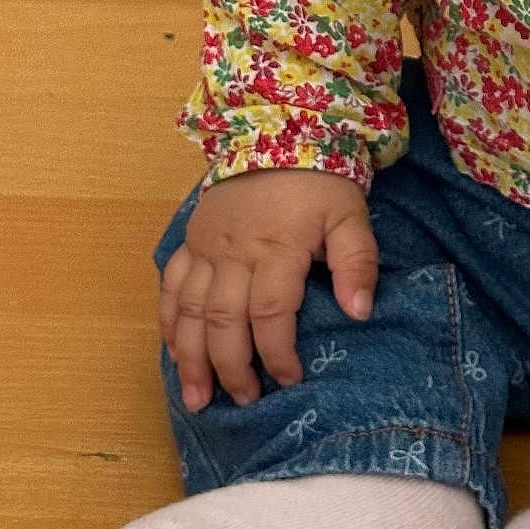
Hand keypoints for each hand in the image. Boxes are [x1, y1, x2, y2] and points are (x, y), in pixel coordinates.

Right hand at [158, 168, 378, 413]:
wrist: (280, 127)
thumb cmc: (321, 178)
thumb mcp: (351, 214)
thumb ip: (358, 262)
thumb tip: (360, 313)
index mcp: (277, 247)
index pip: (271, 313)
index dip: (278, 352)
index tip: (290, 380)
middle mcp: (234, 252)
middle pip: (224, 321)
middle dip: (231, 368)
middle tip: (244, 401)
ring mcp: (206, 246)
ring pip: (190, 311)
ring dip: (191, 358)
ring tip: (197, 398)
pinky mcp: (191, 239)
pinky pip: (172, 286)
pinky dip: (169, 323)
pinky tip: (174, 353)